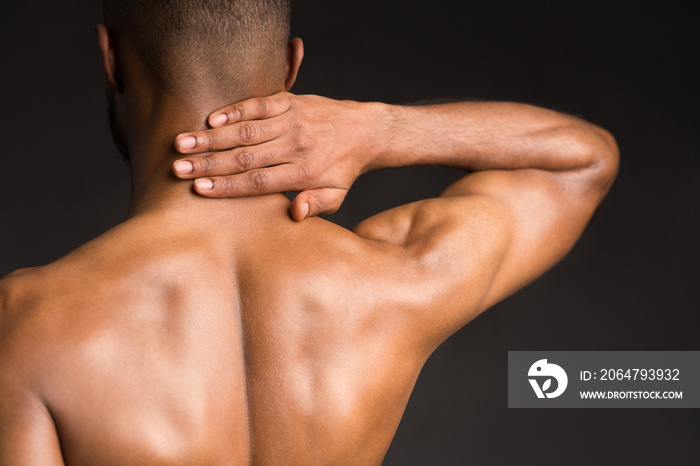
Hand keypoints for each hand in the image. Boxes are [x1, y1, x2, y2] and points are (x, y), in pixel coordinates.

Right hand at [172, 92, 374, 220]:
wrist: (366, 130)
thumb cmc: (343, 169)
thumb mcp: (337, 196)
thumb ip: (315, 206)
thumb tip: (295, 214)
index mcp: (304, 173)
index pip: (259, 181)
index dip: (228, 186)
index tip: (199, 189)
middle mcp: (296, 145)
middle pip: (246, 156)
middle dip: (209, 163)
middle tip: (177, 168)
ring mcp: (293, 121)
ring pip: (246, 130)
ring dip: (211, 137)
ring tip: (182, 143)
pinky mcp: (291, 101)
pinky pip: (259, 104)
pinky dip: (234, 110)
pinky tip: (210, 118)